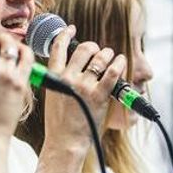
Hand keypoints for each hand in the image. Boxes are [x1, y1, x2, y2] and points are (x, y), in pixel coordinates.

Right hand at [41, 25, 124, 150]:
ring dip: (108, 54)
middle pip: (84, 49)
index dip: (65, 34)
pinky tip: (121, 61)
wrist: (64, 142)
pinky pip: (113, 72)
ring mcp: (84, 86)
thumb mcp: (52, 95)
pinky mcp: (99, 95)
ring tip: (111, 57)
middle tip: (98, 51)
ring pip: (100, 57)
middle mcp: (68, 78)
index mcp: (54, 76)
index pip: (58, 47)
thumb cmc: (58, 123)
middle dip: (94, 47)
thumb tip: (71, 66)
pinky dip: (119, 63)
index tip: (71, 29)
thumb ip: (59, 79)